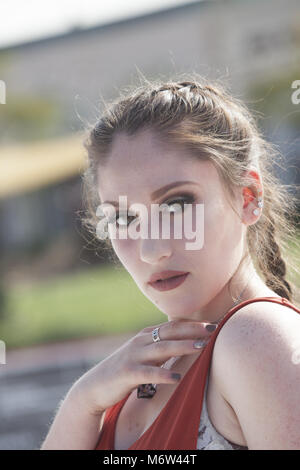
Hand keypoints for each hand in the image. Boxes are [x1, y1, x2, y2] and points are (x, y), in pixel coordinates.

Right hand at [71, 319, 216, 413]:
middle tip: (213, 329)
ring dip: (183, 346)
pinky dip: (163, 374)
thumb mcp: (143, 354)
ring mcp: (133, 356)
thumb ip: (160, 346)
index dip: (193, 324)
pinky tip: (177, 377)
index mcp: (146, 335)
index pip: (173, 325)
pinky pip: (148, 373)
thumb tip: (185, 341)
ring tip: (201, 347)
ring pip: (162, 348)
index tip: (213, 324)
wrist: (96, 385)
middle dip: (192, 330)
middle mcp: (141, 341)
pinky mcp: (127, 373)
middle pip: (170, 332)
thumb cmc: (126, 369)